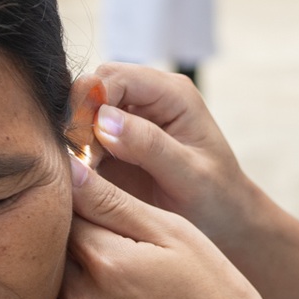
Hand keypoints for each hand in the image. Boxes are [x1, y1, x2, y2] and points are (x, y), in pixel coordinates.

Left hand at [44, 158, 298, 298]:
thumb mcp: (174, 233)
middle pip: (47, 254)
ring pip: (44, 292)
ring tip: (101, 274)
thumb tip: (65, 167)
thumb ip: (113, 201)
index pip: (61, 213)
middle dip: (62, 239)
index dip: (72, 201)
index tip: (90, 202)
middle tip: (101, 240)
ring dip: (59, 278)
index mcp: (104, 261)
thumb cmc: (215, 291)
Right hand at [80, 64, 265, 251]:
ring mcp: (129, 118)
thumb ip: (150, 145)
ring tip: (85, 174)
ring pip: (82, 110)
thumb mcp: (190, 175)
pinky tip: (85, 179)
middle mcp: (148, 97)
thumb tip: (103, 120)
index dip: (91, 102)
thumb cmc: (216, 198)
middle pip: (93, 87)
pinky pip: (83, 136)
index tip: (84, 143)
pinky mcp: (115, 141)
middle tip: (83, 162)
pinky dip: (77, 154)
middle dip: (79, 119)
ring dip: (75, 138)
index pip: (116, 76)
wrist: (223, 221)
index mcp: (172, 93)